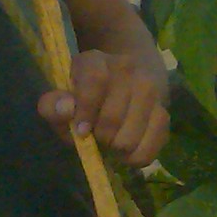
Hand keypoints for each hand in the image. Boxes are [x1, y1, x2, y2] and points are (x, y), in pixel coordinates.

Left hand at [40, 48, 168, 166]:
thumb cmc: (82, 101)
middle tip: (97, 138)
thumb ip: (53, 106)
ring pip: (134, 131)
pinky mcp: (164, 109)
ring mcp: (150, 87)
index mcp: (95, 61)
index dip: (87, 109)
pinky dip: (139, 155)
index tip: (81, 131)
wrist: (121, 87)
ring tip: (112, 144)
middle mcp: (127, 67)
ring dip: (119, 147)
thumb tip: (67, 109)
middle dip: (102, 135)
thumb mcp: (60, 101)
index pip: (96, 80)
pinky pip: (155, 139)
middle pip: (115, 113)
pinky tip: (127, 155)